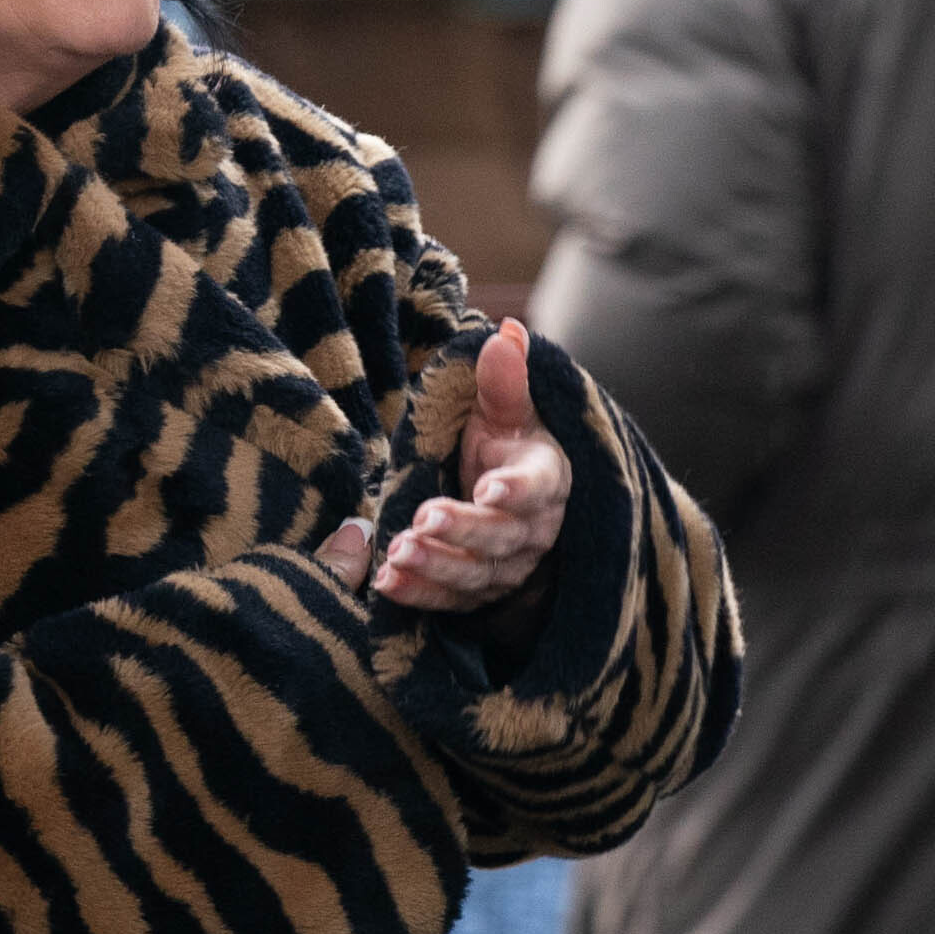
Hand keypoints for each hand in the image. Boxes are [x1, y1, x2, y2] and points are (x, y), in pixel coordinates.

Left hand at [322, 319, 570, 620]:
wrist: (511, 497)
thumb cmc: (509, 445)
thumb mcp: (508, 412)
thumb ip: (505, 380)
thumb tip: (506, 332)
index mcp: (547, 478)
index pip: (537, 487)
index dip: (515, 489)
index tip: (488, 488)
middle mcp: (533, 529)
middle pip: (503, 536)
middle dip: (463, 529)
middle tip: (423, 518)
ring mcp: (508, 566)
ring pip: (477, 573)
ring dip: (437, 565)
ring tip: (397, 552)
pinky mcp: (479, 592)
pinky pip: (451, 601)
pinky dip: (419, 596)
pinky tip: (387, 583)